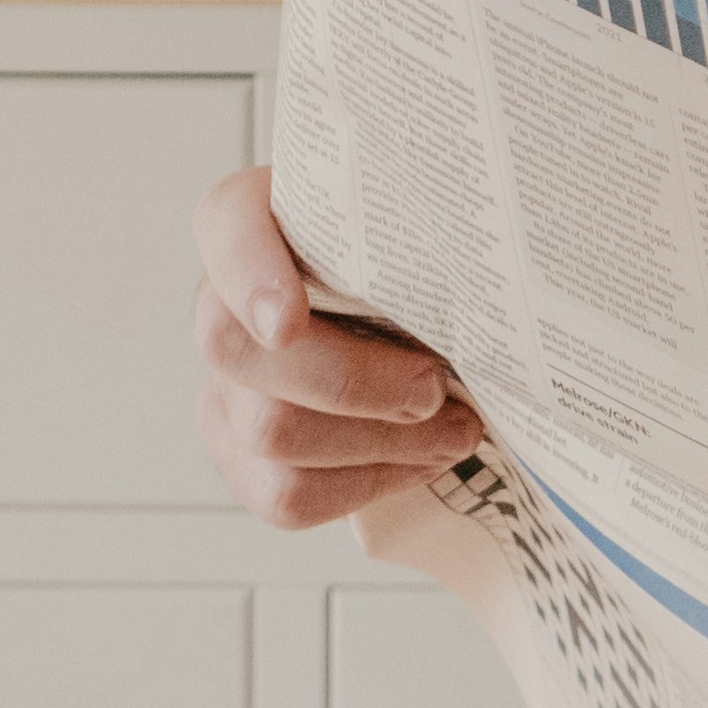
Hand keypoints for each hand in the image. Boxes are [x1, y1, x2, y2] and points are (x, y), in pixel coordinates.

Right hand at [192, 163, 474, 529]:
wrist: (412, 308)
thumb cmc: (412, 255)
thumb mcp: (420, 212)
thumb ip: (434, 215)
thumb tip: (488, 257)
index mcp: (252, 217)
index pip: (226, 229)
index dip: (250, 276)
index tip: (289, 321)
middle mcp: (219, 302)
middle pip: (239, 352)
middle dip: (353, 383)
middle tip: (434, 387)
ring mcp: (224, 386)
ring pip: (270, 433)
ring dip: (377, 442)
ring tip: (450, 430)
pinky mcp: (241, 456)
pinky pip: (285, 495)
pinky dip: (365, 484)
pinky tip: (415, 458)